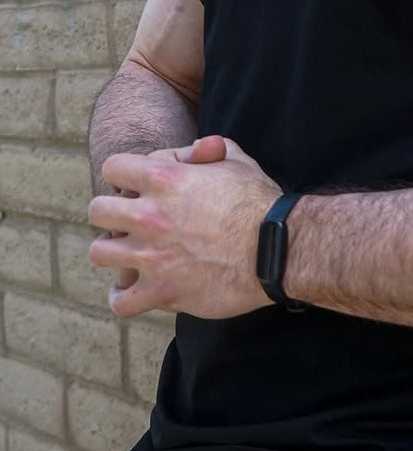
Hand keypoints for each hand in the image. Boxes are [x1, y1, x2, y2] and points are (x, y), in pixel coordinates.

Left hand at [87, 135, 280, 319]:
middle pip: (96, 209)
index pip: (114, 168)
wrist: (277, 249)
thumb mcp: (236, 160)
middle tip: (133, 220)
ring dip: (114, 251)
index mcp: (165, 179)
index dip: (129, 173)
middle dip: (112, 212)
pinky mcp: (161, 292)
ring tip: (133, 253)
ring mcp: (151, 256)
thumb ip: (207, 149)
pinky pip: (120, 300)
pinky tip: (137, 287)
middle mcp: (150, 215)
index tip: (144, 185)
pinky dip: (124, 295)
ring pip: (99, 252)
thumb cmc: (259, 201)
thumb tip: (195, 150)